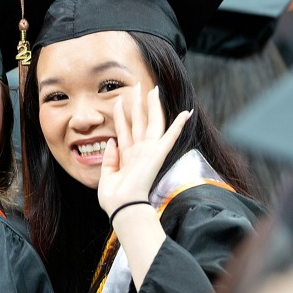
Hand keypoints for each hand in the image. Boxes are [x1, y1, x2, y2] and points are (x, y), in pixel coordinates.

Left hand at [97, 84, 191, 215]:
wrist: (123, 207)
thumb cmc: (115, 199)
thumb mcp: (106, 176)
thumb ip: (109, 158)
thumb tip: (110, 141)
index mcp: (127, 157)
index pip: (125, 131)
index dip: (121, 115)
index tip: (119, 100)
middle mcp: (139, 152)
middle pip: (140, 122)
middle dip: (139, 103)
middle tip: (138, 85)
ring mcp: (149, 152)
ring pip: (152, 123)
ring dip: (152, 105)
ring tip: (152, 88)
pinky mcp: (157, 154)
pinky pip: (170, 136)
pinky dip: (178, 125)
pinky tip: (186, 113)